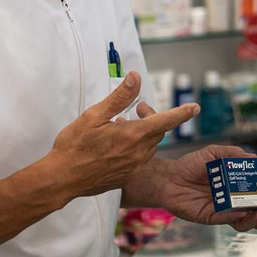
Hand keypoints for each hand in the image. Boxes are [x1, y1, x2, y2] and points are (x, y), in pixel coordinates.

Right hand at [45, 73, 198, 199]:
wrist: (61, 179)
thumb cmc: (74, 146)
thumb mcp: (94, 116)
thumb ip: (119, 97)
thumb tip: (136, 77)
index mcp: (133, 136)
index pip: (165, 121)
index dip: (182, 113)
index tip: (195, 107)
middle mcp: (138, 153)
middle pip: (158, 132)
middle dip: (152, 118)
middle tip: (136, 110)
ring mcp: (134, 167)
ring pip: (149, 145)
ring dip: (143, 133)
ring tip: (120, 127)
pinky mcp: (127, 177)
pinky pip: (140, 158)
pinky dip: (135, 147)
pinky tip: (116, 145)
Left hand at [132, 134, 256, 231]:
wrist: (169, 177)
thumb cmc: (190, 165)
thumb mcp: (214, 153)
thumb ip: (232, 154)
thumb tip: (253, 157)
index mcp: (235, 186)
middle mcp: (231, 200)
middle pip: (256, 213)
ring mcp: (222, 210)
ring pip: (244, 221)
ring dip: (256, 219)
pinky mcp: (211, 217)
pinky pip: (227, 220)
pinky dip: (237, 217)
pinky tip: (243, 211)